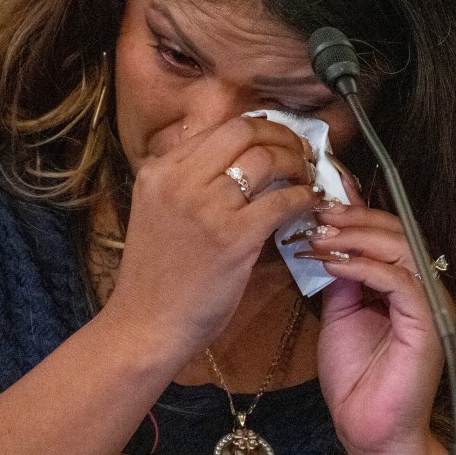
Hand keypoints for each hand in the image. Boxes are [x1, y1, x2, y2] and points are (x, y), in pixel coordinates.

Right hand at [106, 117, 319, 359]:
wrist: (144, 326)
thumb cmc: (155, 278)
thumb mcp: (156, 211)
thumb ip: (184, 182)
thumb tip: (230, 157)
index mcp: (158, 170)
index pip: (218, 128)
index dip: (256, 128)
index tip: (276, 139)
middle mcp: (178, 179)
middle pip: (243, 130)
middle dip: (281, 134)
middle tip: (301, 149)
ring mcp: (205, 206)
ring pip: (265, 158)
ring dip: (296, 162)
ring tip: (308, 174)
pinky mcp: (232, 237)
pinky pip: (281, 200)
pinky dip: (303, 196)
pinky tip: (311, 201)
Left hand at [312, 174, 448, 454]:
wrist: (367, 428)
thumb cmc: (356, 377)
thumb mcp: (339, 312)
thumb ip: (339, 277)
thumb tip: (325, 239)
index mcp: (404, 283)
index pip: (385, 233)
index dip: (355, 212)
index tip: (319, 200)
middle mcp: (422, 288)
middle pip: (396, 231)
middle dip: (353, 218)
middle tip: (317, 214)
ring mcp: (429, 304)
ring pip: (400, 248)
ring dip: (356, 237)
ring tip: (321, 236)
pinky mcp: (428, 323)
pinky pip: (400, 280)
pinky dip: (364, 266)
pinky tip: (334, 264)